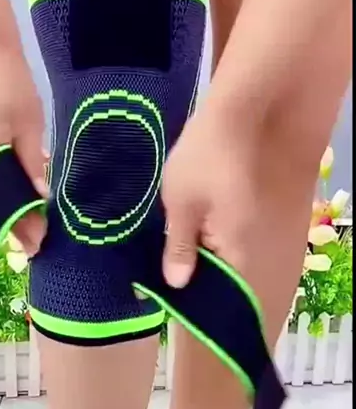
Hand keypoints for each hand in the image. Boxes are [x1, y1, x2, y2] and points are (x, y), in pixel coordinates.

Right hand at [0, 47, 47, 254]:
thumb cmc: (13, 85)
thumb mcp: (30, 122)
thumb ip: (31, 161)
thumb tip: (39, 197)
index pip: (0, 193)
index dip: (18, 220)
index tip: (36, 243)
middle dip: (12, 217)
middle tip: (36, 240)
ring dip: (4, 202)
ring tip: (29, 225)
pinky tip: (13, 199)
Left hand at [162, 106, 260, 287]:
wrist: (240, 110)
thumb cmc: (206, 158)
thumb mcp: (181, 203)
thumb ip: (179, 246)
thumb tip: (177, 285)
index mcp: (235, 249)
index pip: (217, 290)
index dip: (191, 295)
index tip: (163, 298)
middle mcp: (250, 242)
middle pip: (222, 271)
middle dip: (194, 273)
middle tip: (157, 273)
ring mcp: (251, 223)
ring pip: (222, 250)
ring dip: (199, 251)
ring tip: (164, 252)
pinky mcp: (245, 206)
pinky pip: (224, 231)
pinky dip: (205, 233)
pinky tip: (184, 228)